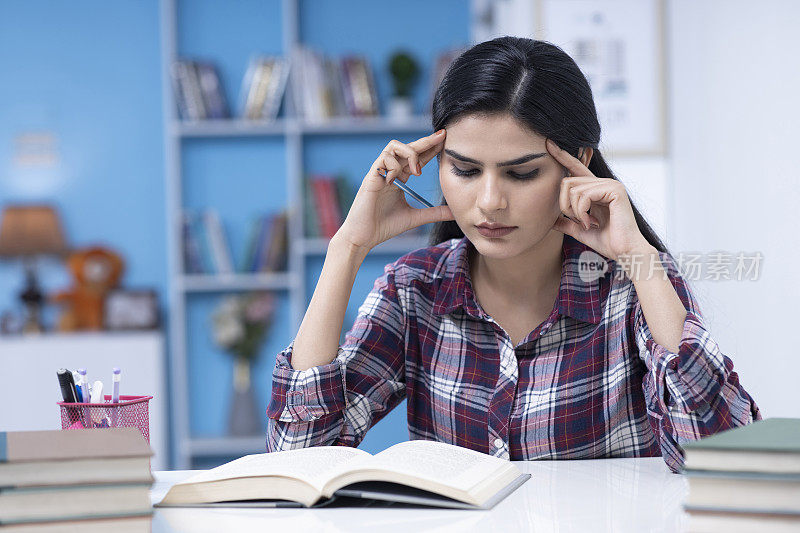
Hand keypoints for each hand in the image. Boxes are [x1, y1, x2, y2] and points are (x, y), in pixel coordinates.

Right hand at [335, 130, 453, 251]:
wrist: (363, 237)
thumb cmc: (384, 227)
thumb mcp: (416, 218)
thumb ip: (434, 213)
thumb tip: (455, 212)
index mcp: (399, 178)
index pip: (417, 158)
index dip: (431, 149)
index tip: (446, 142)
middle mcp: (390, 172)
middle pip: (408, 147)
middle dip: (426, 141)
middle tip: (442, 136)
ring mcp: (380, 172)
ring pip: (394, 146)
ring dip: (409, 153)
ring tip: (417, 170)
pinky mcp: (371, 177)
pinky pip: (383, 159)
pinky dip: (393, 165)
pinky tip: (396, 180)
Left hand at [546, 138, 651, 260]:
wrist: (624, 251)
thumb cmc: (607, 241)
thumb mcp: (580, 230)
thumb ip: (566, 222)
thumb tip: (549, 220)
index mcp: (596, 189)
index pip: (576, 168)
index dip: (563, 156)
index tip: (549, 144)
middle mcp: (603, 182)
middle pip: (567, 181)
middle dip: (565, 205)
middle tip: (578, 221)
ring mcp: (610, 183)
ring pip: (573, 189)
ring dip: (575, 211)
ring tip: (587, 223)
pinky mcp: (614, 189)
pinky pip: (584, 195)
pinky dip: (582, 212)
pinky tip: (592, 222)